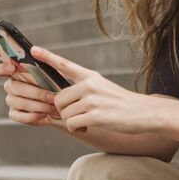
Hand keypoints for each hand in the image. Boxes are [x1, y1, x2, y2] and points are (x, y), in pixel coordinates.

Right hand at [0, 56, 61, 126]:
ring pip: (16, 102)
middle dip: (34, 92)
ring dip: (36, 105)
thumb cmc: (60, 85)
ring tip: (52, 108)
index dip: (0, 68)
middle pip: (12, 87)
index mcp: (17, 73)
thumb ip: (47, 59)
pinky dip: (32, 117)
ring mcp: (12, 100)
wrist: (66, 105)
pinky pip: (17, 116)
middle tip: (52, 97)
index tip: (12, 67)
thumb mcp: (58, 71)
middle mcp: (11, 86)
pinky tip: (45, 116)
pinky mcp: (15, 114)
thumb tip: (33, 49)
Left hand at [32, 45, 156, 134]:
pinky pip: (72, 124)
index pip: (65, 64)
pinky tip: (89, 127)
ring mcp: (93, 100)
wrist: (145, 113)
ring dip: (73, 121)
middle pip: (59, 99)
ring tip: (88, 121)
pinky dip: (77, 129)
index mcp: (90, 76)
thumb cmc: (121, 103)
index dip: (47, 57)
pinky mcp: (96, 115)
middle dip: (64, 110)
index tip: (33, 50)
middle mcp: (90, 85)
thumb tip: (60, 99)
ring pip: (65, 113)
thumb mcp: (103, 88)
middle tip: (79, 115)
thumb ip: (83, 89)